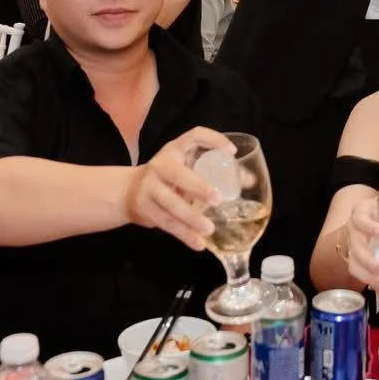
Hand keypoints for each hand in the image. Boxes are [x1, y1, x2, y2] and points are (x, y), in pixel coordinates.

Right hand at [124, 128, 229, 249]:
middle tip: (217, 199)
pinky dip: (183, 235)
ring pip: (170, 204)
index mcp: (175, 150)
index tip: (231, 152)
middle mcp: (160, 165)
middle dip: (197, 187)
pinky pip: (166, 223)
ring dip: (190, 218)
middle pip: (177, 174)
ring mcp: (149, 187)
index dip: (213, 140)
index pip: (194, 136)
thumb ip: (216, 173)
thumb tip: (250, 181)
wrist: (128, 191)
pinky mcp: (145, 208)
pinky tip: (198, 243)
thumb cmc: (169, 177)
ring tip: (209, 229)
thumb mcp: (187, 168)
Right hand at [342, 190, 378, 291]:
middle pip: (356, 247)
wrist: (374, 217)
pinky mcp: (357, 261)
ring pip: (355, 264)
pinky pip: (361, 275)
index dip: (368, 226)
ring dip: (369, 277)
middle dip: (369, 261)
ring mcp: (353, 247)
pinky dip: (373, 284)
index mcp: (361, 213)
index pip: (360, 218)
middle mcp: (353, 231)